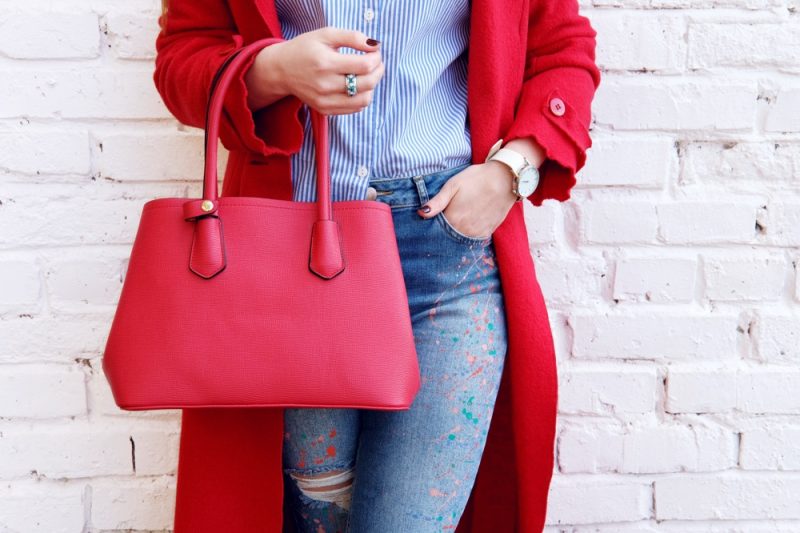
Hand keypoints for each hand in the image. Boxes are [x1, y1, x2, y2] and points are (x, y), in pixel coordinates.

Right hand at [244, 27, 385, 114]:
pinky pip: (354, 109)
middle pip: (367, 84)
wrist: (281, 70)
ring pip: (364, 100)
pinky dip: (362, 97)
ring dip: (372, 86)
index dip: (376, 58)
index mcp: (326, 63)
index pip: (364, 66)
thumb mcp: (326, 34)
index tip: (375, 52)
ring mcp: (325, 101)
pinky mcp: (325, 110)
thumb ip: (352, 37)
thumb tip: (374, 45)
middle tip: (376, 62)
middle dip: (378, 71)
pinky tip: (356, 85)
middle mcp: (325, 85)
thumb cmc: (305, 49)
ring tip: (367, 74)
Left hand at [416, 163, 518, 238]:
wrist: (505, 178)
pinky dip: (468, 234)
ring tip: (457, 220)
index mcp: (453, 219)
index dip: (431, 226)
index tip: (431, 220)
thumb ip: (436, 202)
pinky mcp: (487, 231)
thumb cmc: (476, 178)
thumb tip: (421, 213)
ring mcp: (477, 232)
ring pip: (460, 239)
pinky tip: (467, 223)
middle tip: (444, 219)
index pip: (435, 230)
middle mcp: (464, 230)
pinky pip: (473, 238)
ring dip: (455, 234)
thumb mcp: (453, 185)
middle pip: (447, 237)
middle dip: (443, 232)